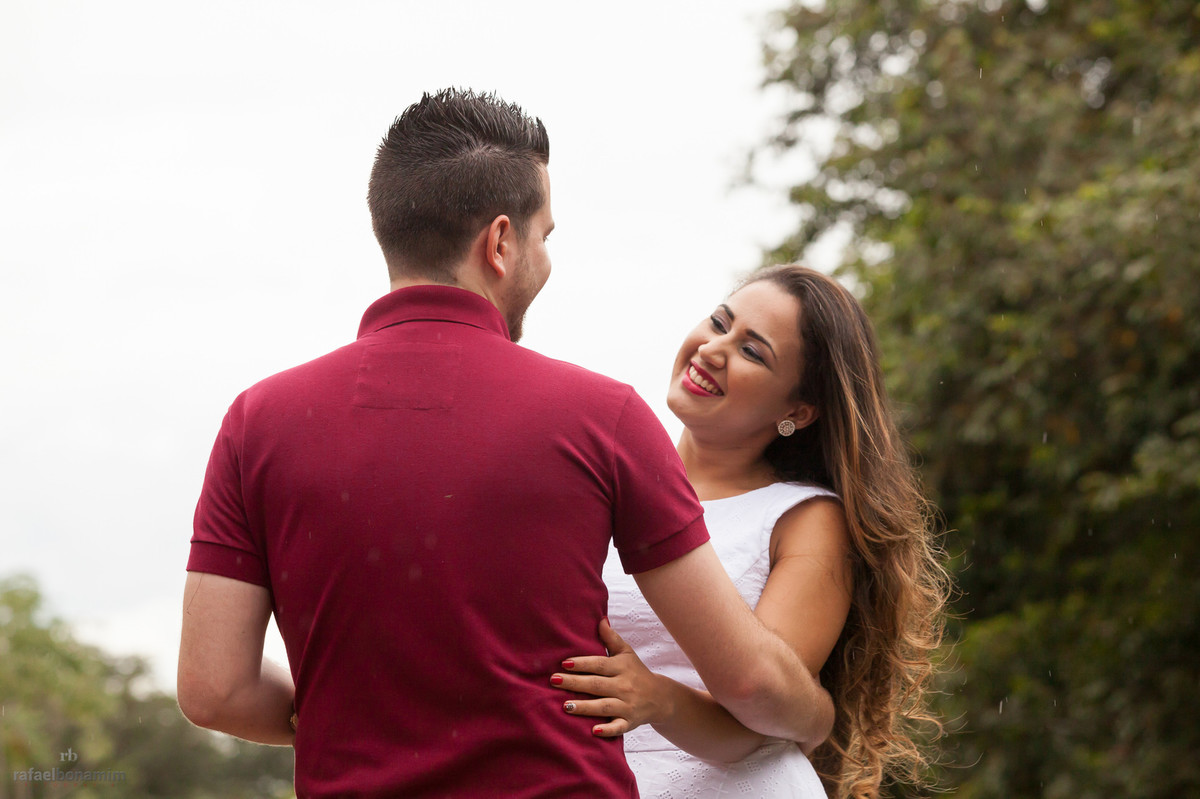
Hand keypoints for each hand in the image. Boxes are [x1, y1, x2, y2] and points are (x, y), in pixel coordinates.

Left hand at [550, 618, 670, 737]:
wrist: (660, 698)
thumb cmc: (636, 672)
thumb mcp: (627, 653)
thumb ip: (611, 638)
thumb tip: (600, 619)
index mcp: (621, 668)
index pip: (599, 664)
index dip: (582, 663)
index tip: (564, 663)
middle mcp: (624, 686)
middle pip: (596, 685)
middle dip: (575, 683)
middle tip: (554, 681)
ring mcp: (627, 705)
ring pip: (603, 706)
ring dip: (585, 707)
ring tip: (566, 706)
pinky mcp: (629, 723)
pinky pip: (618, 727)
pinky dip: (607, 730)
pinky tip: (593, 731)